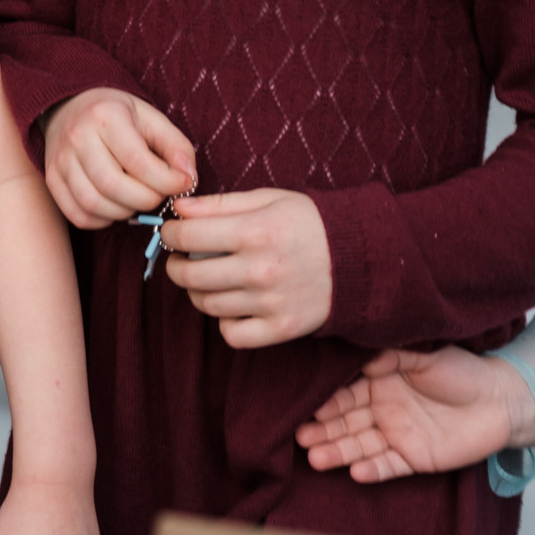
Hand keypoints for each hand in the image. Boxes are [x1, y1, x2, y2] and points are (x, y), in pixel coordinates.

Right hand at [41, 88, 195, 228]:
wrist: (69, 107)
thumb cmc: (117, 116)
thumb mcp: (151, 119)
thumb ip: (176, 146)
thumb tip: (188, 178)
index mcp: (105, 116)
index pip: (138, 161)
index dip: (167, 181)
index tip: (182, 183)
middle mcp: (77, 137)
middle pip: (113, 186)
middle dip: (146, 200)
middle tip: (158, 194)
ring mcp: (60, 160)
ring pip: (93, 203)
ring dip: (124, 212)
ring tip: (137, 199)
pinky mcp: (52, 179)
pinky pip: (77, 215)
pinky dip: (102, 220)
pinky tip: (115, 206)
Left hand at [162, 190, 331, 347]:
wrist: (363, 259)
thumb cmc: (311, 224)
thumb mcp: (269, 200)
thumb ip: (220, 204)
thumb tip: (178, 210)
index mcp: (255, 231)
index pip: (187, 237)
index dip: (171, 234)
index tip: (172, 233)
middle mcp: (261, 269)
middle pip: (190, 275)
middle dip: (176, 265)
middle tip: (183, 259)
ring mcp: (272, 302)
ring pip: (207, 304)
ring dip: (198, 291)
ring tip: (209, 278)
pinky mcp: (283, 328)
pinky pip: (233, 334)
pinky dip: (226, 322)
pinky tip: (234, 304)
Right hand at [297, 348, 534, 482]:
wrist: (504, 400)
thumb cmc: (464, 371)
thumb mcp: (425, 354)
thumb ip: (391, 356)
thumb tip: (360, 359)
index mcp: (379, 382)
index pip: (346, 393)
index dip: (327, 400)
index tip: (308, 407)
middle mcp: (383, 410)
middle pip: (346, 422)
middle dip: (323, 430)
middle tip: (300, 436)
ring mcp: (397, 436)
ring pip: (361, 446)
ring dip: (338, 452)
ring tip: (315, 458)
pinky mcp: (415, 458)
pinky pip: (390, 466)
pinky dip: (374, 470)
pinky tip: (356, 473)